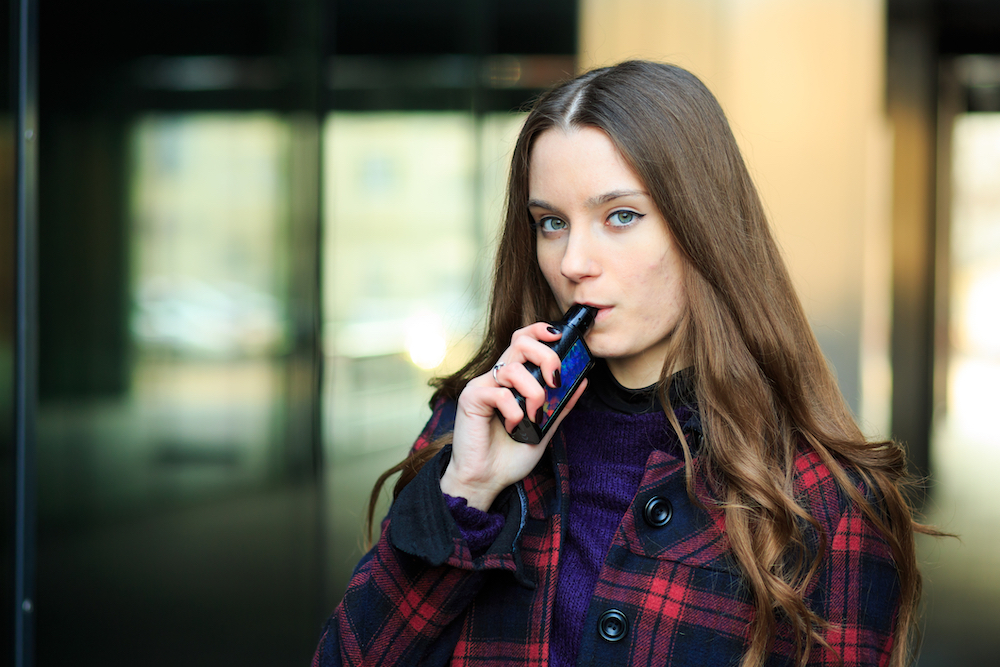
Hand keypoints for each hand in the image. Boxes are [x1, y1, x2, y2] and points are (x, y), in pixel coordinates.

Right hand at [440, 322, 587, 510]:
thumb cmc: (511, 455)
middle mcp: (497, 376)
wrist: (486, 480)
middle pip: (520, 341)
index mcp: (514, 378)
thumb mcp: (545, 427)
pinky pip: (499, 392)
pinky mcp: (471, 398)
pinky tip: (513, 427)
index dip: (541, 330)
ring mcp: (483, 385)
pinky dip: (514, 411)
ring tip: (533, 416)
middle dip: (546, 356)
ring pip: (513, 368)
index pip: (525, 339)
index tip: (560, 337)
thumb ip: (561, 404)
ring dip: (533, 393)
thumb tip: (583, 380)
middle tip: (555, 381)